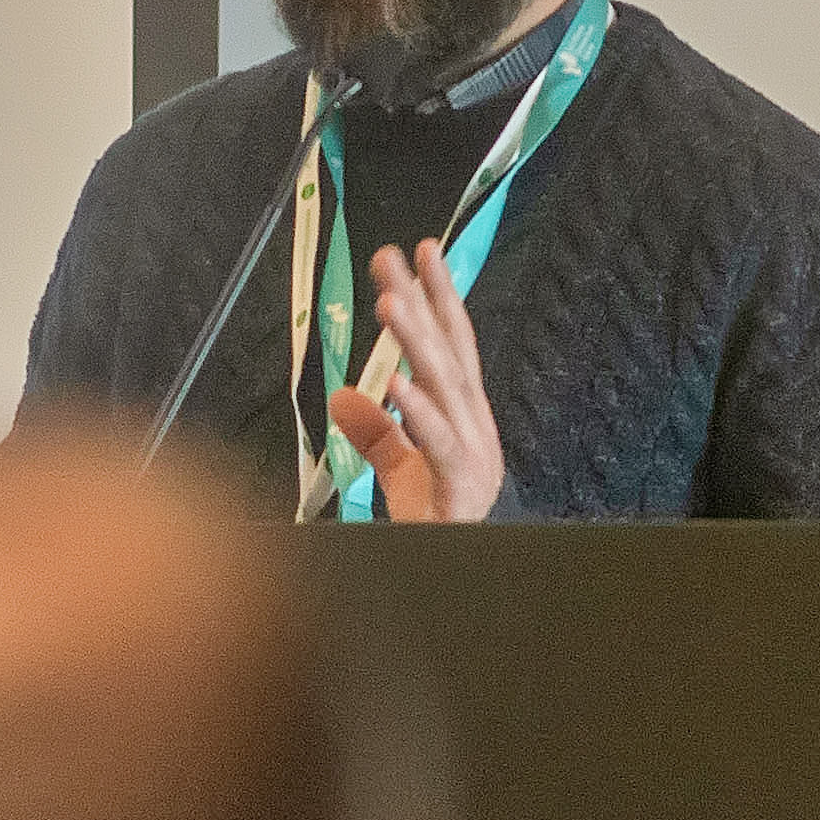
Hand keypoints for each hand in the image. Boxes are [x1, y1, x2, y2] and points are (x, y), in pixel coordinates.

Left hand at [326, 240, 505, 522]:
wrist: (455, 568)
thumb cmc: (435, 519)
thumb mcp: (400, 469)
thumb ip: (377, 432)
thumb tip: (345, 395)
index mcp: (463, 416)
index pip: (451, 344)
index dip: (439, 296)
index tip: (421, 250)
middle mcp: (474, 425)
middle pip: (448, 352)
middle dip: (424, 300)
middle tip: (395, 256)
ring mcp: (474, 452)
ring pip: (445, 386)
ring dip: (417, 342)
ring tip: (391, 302)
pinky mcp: (461, 482)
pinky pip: (438, 443)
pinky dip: (419, 412)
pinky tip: (397, 383)